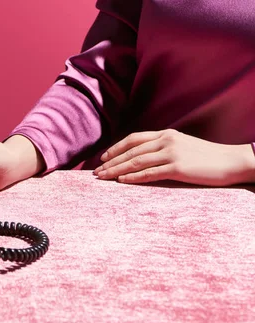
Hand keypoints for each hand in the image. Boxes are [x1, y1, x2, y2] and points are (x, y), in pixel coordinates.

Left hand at [94, 129, 254, 185]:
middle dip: (111, 162)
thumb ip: (163, 147)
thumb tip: (142, 157)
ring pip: (136, 162)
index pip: (134, 139)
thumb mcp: (182, 145)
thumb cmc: (207, 157)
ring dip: (116, 170)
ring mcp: (172, 153)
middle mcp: (167, 140)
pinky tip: (121, 182)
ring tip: (103, 178)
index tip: (103, 158)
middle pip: (131, 151)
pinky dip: (133, 177)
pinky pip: (150, 173)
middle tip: (96, 172)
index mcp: (166, 134)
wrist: (233, 161)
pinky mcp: (178, 168)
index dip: (116, 148)